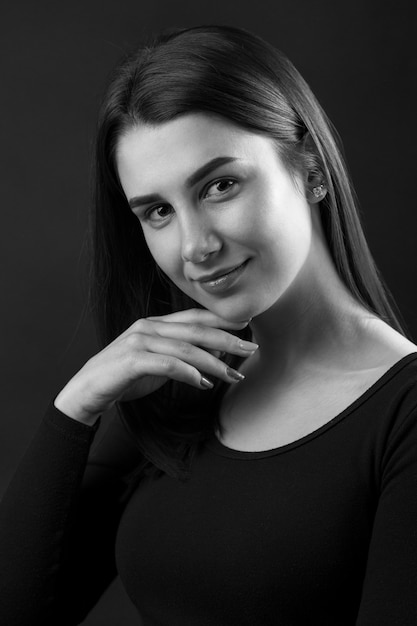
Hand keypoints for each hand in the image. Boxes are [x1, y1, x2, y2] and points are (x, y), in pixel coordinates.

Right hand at [54, 309, 257, 424]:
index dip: (221, 319)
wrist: (87, 392)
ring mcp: (139, 341)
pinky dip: (189, 374)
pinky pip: (168, 364)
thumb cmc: (124, 378)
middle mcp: (148, 327)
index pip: (193, 316)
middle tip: (251, 348)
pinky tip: (204, 384)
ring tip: (234, 375)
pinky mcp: (133, 360)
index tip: (246, 324)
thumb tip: (216, 357)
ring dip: (214, 363)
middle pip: (195, 329)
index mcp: (154, 323)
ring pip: (186, 348)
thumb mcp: (158, 364)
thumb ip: (182, 356)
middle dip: (227, 338)